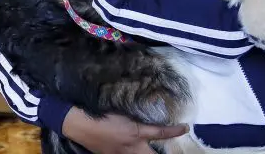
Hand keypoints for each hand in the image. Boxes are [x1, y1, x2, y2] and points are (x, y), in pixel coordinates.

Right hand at [62, 108, 187, 153]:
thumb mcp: (122, 114)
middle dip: (163, 153)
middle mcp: (132, 147)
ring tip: (153, 149)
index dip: (175, 131)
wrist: (80, 125)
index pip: (161, 133)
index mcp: (135, 133)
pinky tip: (133, 151)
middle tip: (171, 150)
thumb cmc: (100, 114)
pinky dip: (134, 153)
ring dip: (149, 153)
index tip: (185, 127)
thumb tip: (146, 121)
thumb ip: (135, 120)